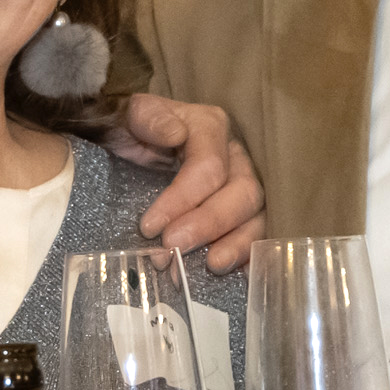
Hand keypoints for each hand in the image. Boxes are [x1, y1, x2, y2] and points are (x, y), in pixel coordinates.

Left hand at [103, 91, 263, 271]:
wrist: (134, 141)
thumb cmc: (134, 131)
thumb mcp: (130, 116)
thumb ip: (148, 118)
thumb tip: (175, 133)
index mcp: (210, 127)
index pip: (209, 166)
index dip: (182, 199)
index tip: (150, 226)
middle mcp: (237, 156)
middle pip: (243, 191)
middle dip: (210, 223)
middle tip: (173, 248)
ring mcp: (246, 184)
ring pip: (258, 214)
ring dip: (237, 244)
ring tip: (211, 266)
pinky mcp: (246, 212)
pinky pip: (260, 233)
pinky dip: (251, 253)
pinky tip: (239, 273)